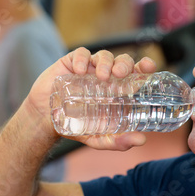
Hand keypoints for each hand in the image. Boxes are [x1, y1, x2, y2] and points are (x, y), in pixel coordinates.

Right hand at [22, 47, 156, 150]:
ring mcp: (90, 68)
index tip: (149, 67)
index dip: (145, 66)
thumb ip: (118, 141)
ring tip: (102, 76)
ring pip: (104, 55)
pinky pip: (81, 53)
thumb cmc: (76, 127)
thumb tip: (141, 140)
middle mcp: (107, 76)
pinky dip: (82, 58)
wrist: (45, 121)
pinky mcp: (71, 63)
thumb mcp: (98, 138)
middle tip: (121, 74)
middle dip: (125, 64)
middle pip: (122, 61)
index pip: (137, 73)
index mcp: (118, 89)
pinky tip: (79, 70)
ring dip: (106, 62)